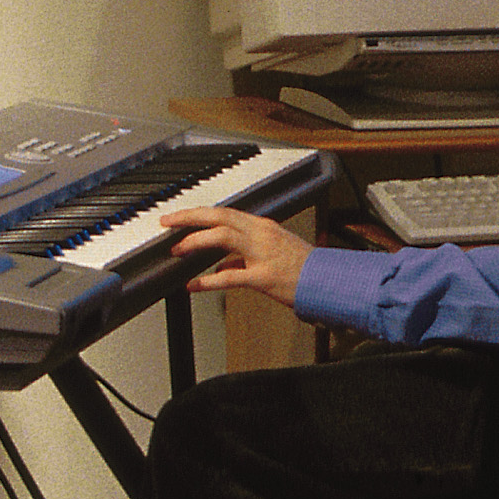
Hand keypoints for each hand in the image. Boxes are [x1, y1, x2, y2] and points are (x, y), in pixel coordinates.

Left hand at [162, 206, 312, 309]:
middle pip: (219, 216)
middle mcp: (262, 234)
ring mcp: (263, 254)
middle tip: (167, 222)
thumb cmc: (305, 269)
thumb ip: (244, 259)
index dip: (198, 213)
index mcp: (264, 227)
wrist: (331, 282)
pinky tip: (193, 285)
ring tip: (177, 250)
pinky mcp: (264, 276)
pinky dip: (207, 281)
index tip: (177, 217)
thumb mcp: (273, 255)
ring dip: (195, 241)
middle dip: (189, 217)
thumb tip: (221, 267)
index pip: (225, 212)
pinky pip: (230, 277)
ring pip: (223, 237)